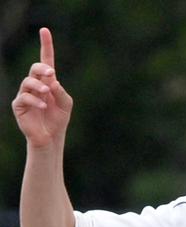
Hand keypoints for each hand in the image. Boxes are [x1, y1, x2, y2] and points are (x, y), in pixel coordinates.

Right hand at [11, 27, 72, 147]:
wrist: (51, 136)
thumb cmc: (58, 119)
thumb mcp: (66, 104)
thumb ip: (61, 92)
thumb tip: (52, 82)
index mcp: (48, 81)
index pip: (46, 60)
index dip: (46, 45)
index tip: (44, 30)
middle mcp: (35, 85)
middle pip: (35, 68)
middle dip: (42, 68)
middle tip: (51, 73)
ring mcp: (25, 94)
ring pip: (28, 81)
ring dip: (39, 85)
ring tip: (47, 92)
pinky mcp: (19, 105)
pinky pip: (24, 97)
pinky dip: (35, 100)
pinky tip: (43, 106)